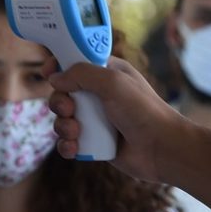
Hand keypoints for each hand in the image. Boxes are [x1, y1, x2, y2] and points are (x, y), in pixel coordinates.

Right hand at [48, 57, 191, 181]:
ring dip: (63, 126)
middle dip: (60, 102)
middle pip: (63, 92)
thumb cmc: (144, 111)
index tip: (49, 71)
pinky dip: (67, 145)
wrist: (161, 149)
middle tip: (70, 109)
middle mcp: (100, 95)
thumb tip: (55, 78)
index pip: (75, 62)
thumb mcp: (113, 82)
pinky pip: (69, 142)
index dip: (60, 65)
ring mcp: (96, 120)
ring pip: (63, 119)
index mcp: (107, 73)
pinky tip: (75, 148)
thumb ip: (82, 74)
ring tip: (76, 132)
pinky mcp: (94, 142)